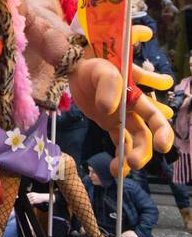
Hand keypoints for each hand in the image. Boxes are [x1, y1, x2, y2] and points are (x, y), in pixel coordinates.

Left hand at [71, 56, 173, 171]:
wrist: (74, 68)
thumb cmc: (92, 66)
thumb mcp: (101, 70)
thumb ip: (109, 86)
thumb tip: (108, 110)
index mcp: (137, 96)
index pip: (155, 116)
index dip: (162, 132)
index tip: (161, 147)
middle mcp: (133, 109)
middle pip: (146, 134)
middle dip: (144, 150)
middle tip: (134, 162)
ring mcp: (122, 118)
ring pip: (133, 143)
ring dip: (131, 157)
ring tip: (118, 170)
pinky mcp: (110, 124)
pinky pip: (120, 144)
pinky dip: (119, 157)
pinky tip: (115, 170)